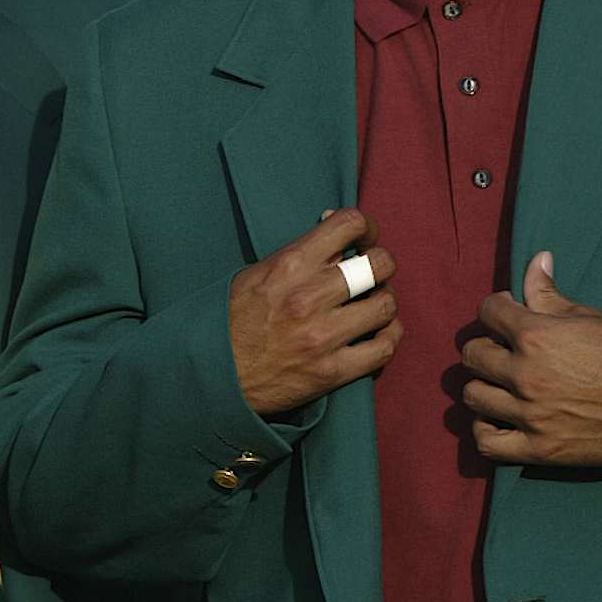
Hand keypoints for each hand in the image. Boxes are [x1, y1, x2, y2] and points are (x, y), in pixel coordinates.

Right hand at [229, 209, 400, 414]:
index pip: (349, 224)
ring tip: (373, 305)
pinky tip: (378, 332)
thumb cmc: (232, 322)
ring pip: (386, 305)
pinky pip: (384, 348)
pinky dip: (388, 337)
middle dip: (381, 264)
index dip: (367, 227)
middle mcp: (309, 297)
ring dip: (384, 301)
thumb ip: (297, 254)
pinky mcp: (331, 371)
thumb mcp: (255, 275)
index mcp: (289, 265)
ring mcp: (322, 336)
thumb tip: (335, 236)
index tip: (366, 237)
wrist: (213, 377)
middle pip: (379, 264)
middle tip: (373, 273)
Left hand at [461, 252, 601, 466]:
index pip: (487, 312)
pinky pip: (488, 442)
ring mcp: (531, 415)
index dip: (496, 309)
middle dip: (485, 345)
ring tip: (500, 382)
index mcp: (538, 336)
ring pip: (473, 396)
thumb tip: (536, 259)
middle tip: (503, 349)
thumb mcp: (589, 317)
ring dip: (483, 385)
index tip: (508, 314)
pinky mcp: (540, 449)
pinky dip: (484, 429)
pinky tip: (498, 417)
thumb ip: (549, 293)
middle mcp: (527, 375)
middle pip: (473, 355)